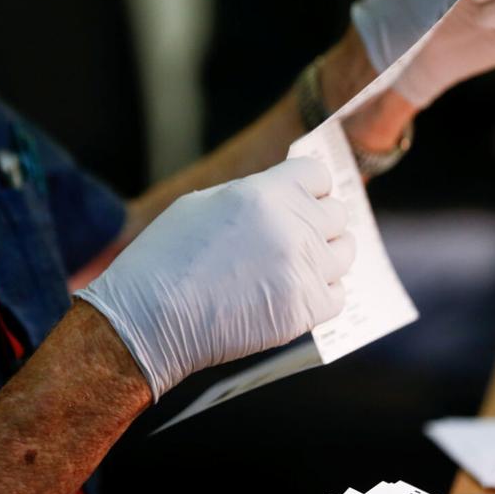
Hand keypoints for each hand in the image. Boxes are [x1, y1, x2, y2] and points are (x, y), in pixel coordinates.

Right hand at [74, 158, 352, 401]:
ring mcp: (303, 270)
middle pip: (337, 214)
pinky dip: (322, 293)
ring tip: (294, 265)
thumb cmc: (166, 257)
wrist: (150, 318)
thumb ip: (253, 194)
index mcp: (265, 192)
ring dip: (326, 256)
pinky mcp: (305, 310)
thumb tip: (283, 194)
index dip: (309, 186)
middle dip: (318, 221)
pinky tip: (293, 292)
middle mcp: (292, 227)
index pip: (319, 175)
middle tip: (294, 236)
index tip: (300, 199)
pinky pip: (338, 294)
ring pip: (344, 253)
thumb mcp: (203, 203)